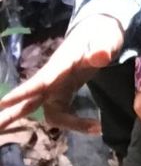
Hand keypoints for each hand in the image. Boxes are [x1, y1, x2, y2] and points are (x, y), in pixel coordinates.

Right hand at [0, 15, 124, 133]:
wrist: (98, 34)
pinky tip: (97, 127)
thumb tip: (101, 56)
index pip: (40, 79)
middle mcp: (52, 79)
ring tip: (95, 130)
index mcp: (60, 64)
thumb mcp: (105, 39)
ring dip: (67, 124)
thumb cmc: (99, 36)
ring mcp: (56, 89)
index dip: (24, 92)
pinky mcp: (63, 95)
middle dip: (9, 115)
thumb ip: (102, 49)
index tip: (4, 102)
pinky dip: (77, 123)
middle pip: (27, 101)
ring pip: (50, 113)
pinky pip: (65, 114)